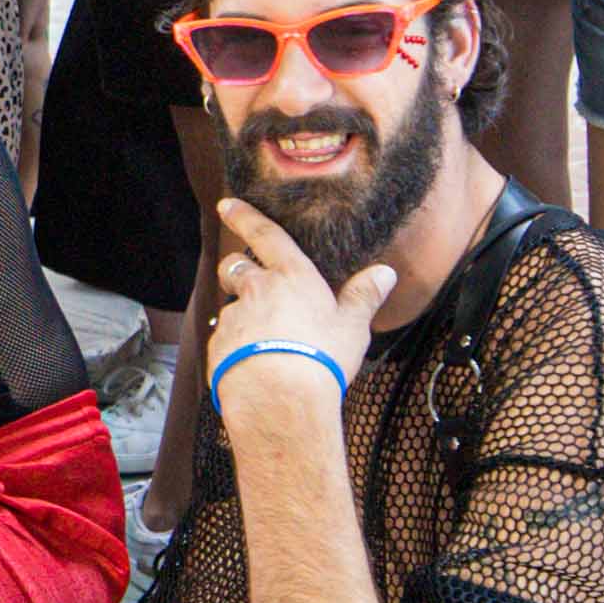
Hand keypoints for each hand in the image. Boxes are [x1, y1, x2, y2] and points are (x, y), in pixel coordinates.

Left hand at [205, 196, 392, 414]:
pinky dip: (234, 347)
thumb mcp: (352, 326)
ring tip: (262, 340)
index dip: (245, 216)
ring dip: (241, 315)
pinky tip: (252, 365)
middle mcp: (256, 290)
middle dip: (236, 269)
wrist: (281, 398)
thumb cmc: (322, 357)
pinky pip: (223, 340)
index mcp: (291, 277)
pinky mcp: (218, 347)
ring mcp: (234, 319)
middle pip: (235, 267)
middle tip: (245, 279)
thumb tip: (385, 273)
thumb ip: (364, 296)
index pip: (265, 235)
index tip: (227, 204)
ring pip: (230, 306)